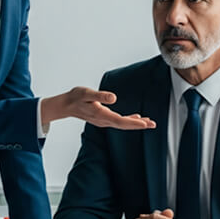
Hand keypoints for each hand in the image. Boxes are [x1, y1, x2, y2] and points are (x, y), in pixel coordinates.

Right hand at [41, 87, 155, 129]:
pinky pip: (119, 121)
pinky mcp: (103, 118)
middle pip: (124, 125)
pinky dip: (129, 120)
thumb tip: (113, 98)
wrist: (66, 105)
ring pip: (123, 124)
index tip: (145, 124)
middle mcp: (104, 120)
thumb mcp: (87, 93)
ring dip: (136, 123)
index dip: (133, 123)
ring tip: (148, 122)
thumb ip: (100, 96)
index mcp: (101, 115)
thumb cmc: (76, 97)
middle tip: (153, 124)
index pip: (120, 121)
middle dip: (139, 125)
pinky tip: (136, 118)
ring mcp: (104, 121)